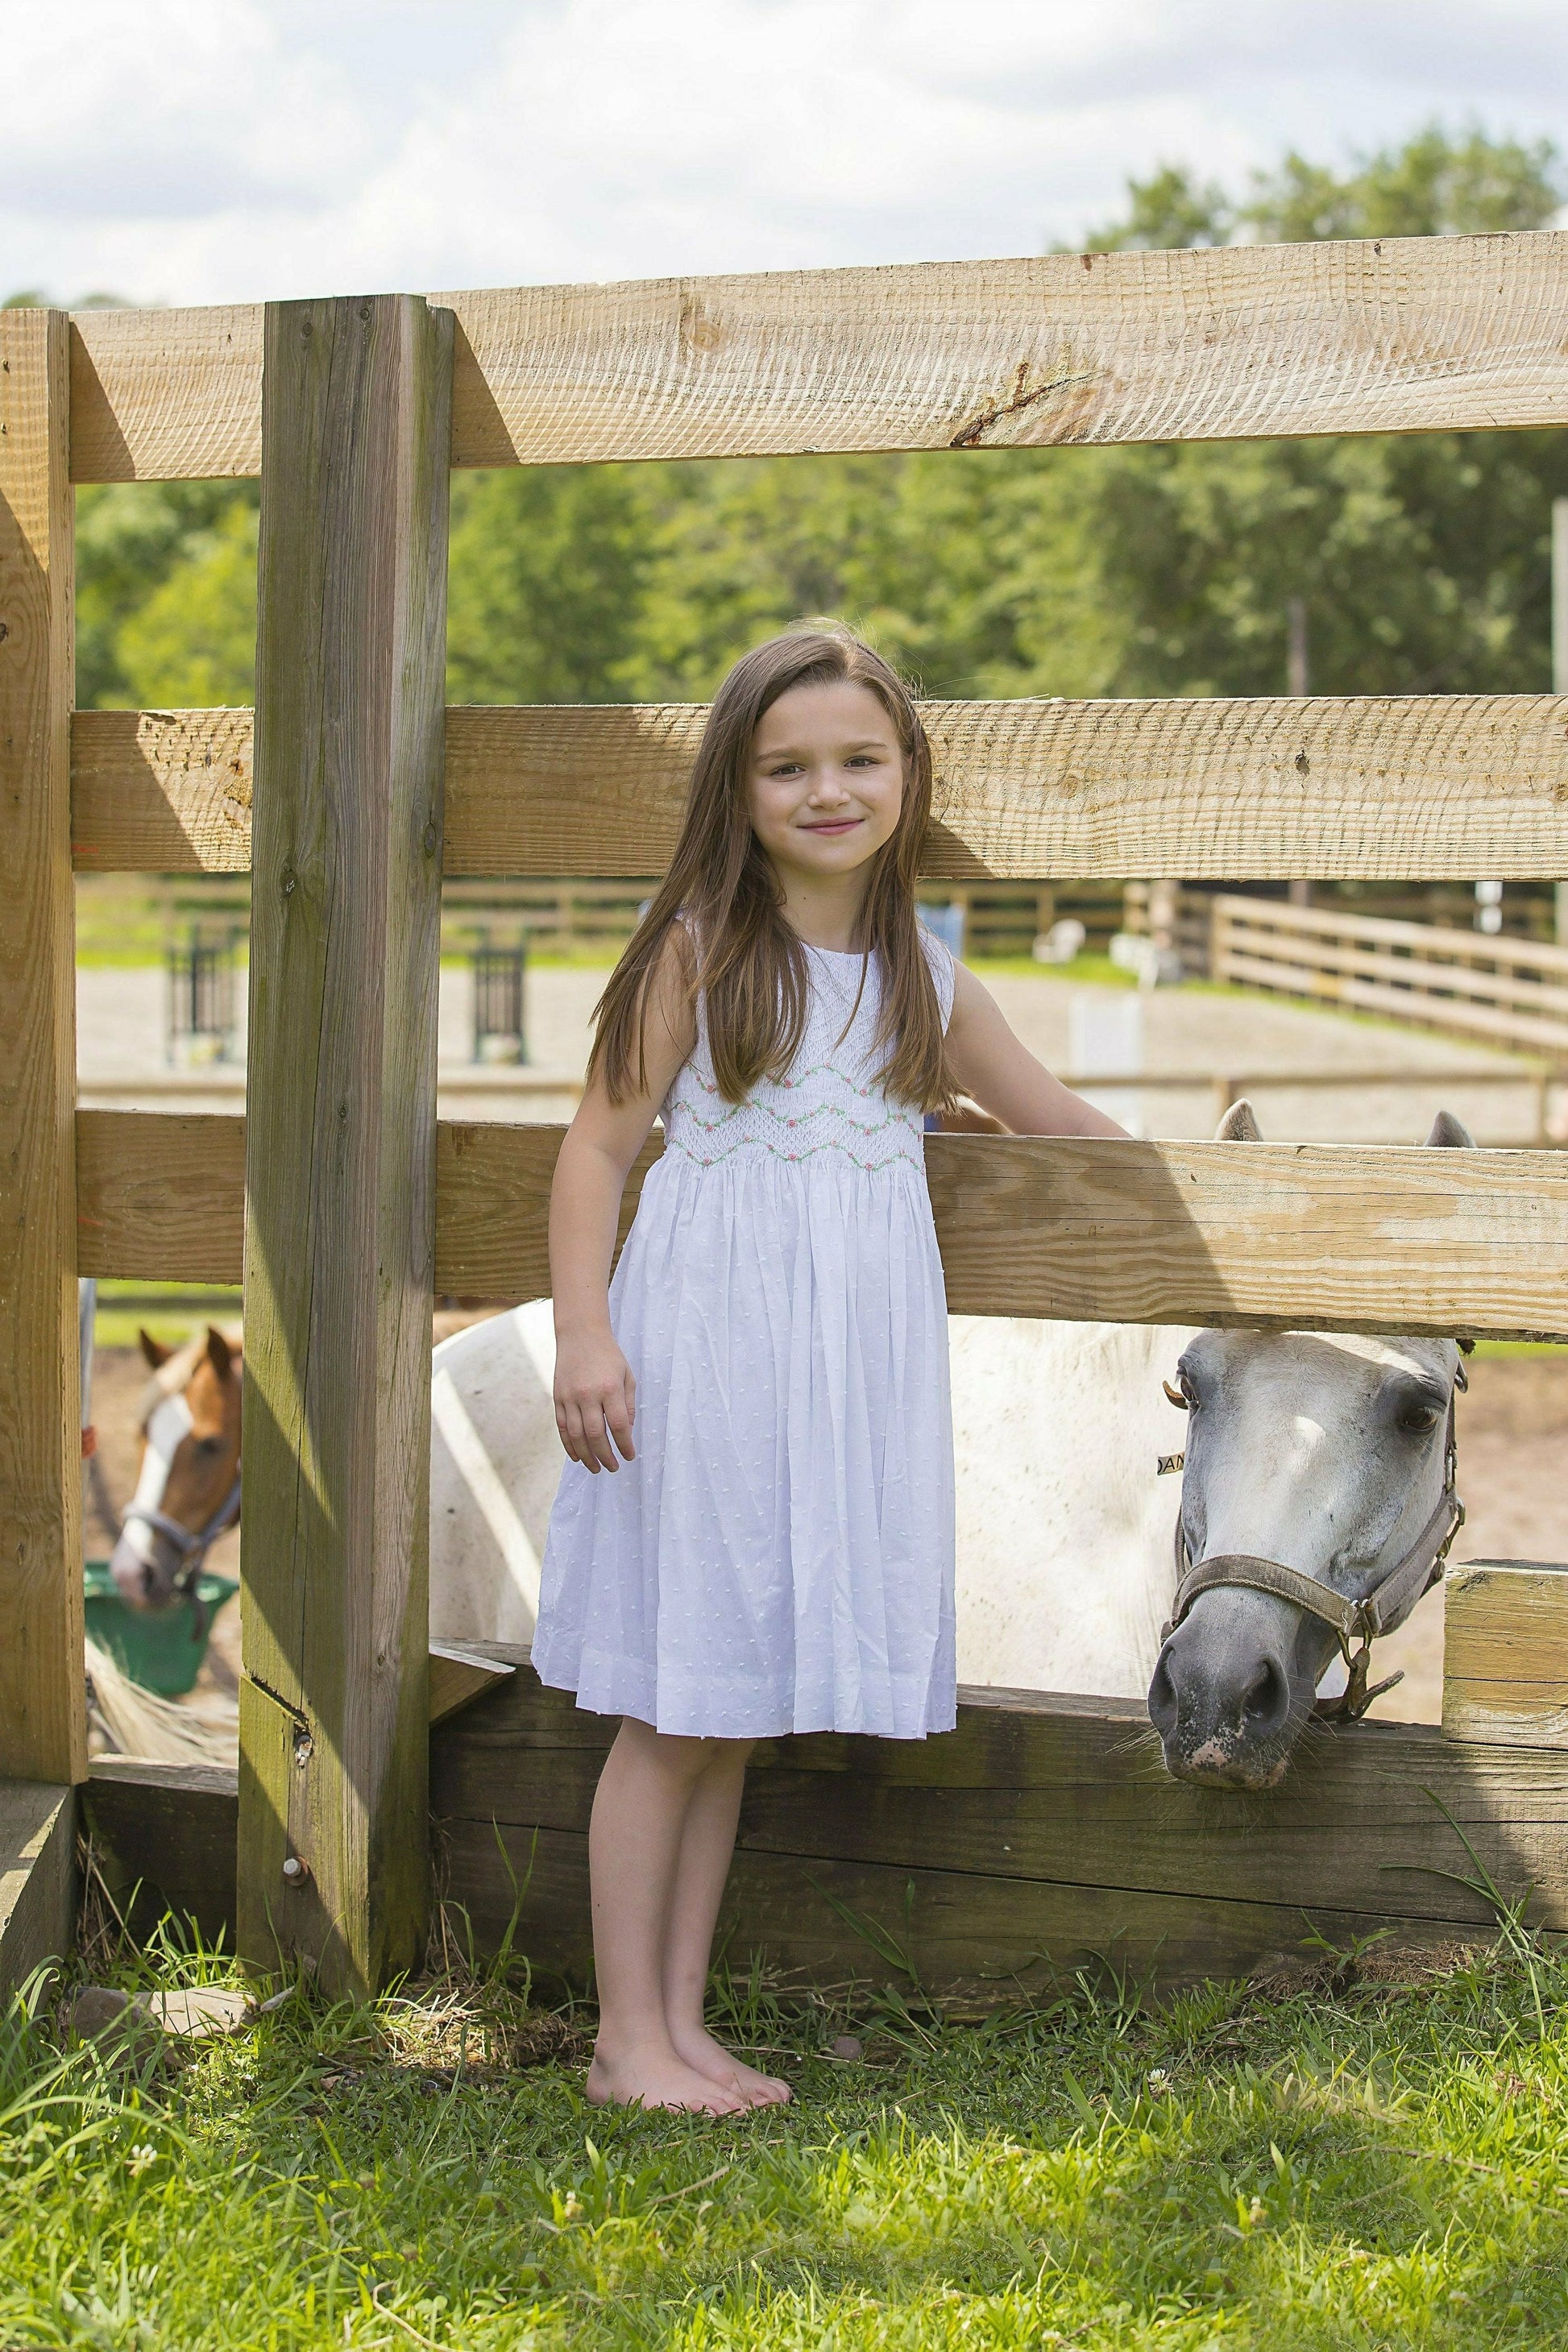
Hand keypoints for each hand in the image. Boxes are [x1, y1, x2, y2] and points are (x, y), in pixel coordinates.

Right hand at [554, 1327, 636, 1472]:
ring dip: (587, 1456)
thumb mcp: (627, 1375)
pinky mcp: (558, 1398)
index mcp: (609, 1388)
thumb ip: (628, 1404)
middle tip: (613, 1467)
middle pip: (596, 1434)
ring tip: (596, 1468)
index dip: (624, 1444)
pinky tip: (577, 1457)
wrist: (580, 1334)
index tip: (629, 1456)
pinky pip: (562, 1427)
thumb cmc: (608, 1355)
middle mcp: (588, 1394)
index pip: (618, 1425)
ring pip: (576, 1435)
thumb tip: (627, 1430)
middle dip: (605, 1455)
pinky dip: (569, 1445)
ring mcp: (570, 1397)